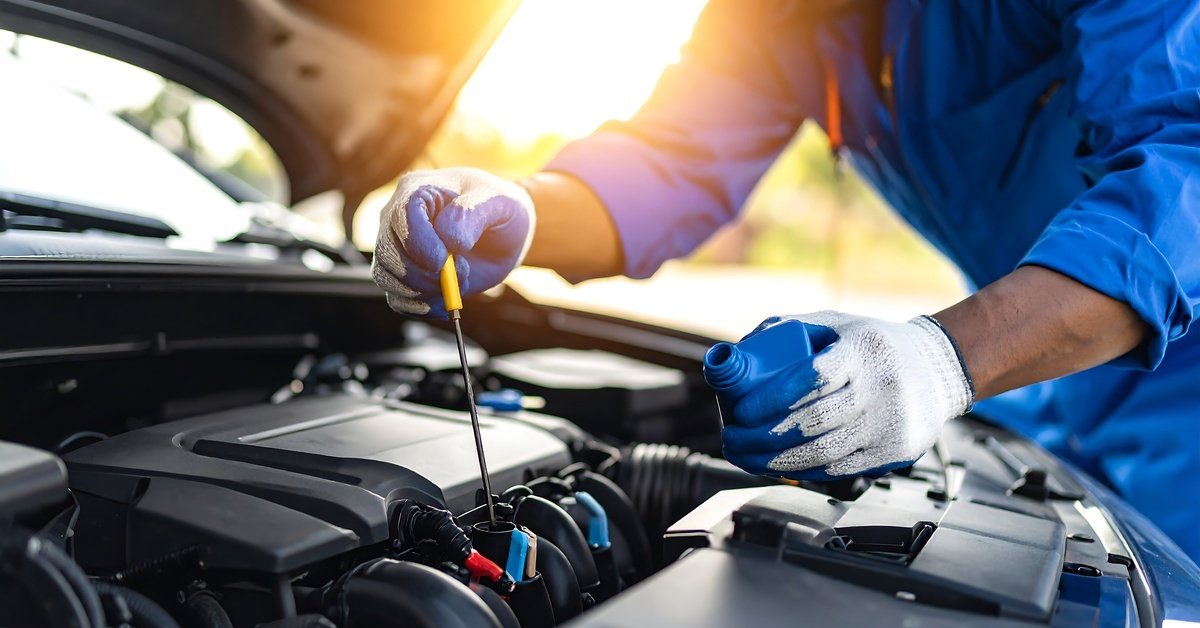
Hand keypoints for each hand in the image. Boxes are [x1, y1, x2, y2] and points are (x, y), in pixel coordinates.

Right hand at [372, 168, 534, 316]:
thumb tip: (449, 240)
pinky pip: (396, 299)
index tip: (443, 261)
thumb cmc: (499, 209)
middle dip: (424, 273)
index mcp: (418, 190)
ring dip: (423, 292)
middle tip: (463, 272)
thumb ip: (471, 214)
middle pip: (387, 252)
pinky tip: (446, 302)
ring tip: (460, 282)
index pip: (401, 216)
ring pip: (386, 278)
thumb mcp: (498, 202)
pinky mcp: (404, 276)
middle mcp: (398, 219)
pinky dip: (420, 308)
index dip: (419, 243)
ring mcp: (398, 249)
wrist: (504, 234)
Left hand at [722, 312, 973, 479]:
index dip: (772, 397)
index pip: (814, 377)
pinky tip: (775, 466)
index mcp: (864, 350)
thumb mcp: (835, 324)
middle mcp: (882, 389)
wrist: (938, 369)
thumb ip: (785, 332)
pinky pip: (839, 470)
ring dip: (774, 462)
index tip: (739, 410)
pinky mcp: (893, 454)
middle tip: (732, 437)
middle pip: (814, 423)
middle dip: (763, 437)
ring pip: (824, 454)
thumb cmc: (872, 346)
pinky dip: (800, 471)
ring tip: (744, 456)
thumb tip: (733, 357)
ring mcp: (890, 426)